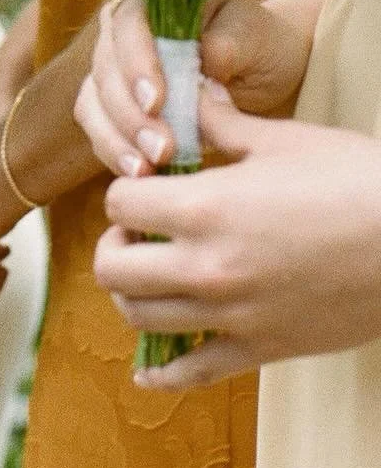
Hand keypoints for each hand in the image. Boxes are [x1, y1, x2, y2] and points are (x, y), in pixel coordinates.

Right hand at [76, 0, 311, 178]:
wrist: (259, 73)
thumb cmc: (257, 45)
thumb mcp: (255, 37)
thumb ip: (229, 43)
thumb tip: (207, 60)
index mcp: (151, 3)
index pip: (127, 25)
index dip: (135, 64)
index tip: (157, 102)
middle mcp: (120, 37)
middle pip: (104, 73)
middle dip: (130, 116)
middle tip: (162, 148)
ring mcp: (111, 75)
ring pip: (93, 107)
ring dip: (117, 141)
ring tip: (147, 170)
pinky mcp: (111, 112)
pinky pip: (100, 134)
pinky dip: (116, 155)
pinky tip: (140, 174)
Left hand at [95, 86, 380, 388]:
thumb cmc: (359, 181)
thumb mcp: (286, 140)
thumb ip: (223, 125)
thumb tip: (190, 93)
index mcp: (207, 207)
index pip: (119, 202)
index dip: (127, 190)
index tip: (149, 187)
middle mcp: (207, 266)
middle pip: (112, 268)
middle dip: (115, 245)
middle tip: (138, 233)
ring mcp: (231, 313)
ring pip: (139, 317)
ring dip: (133, 294)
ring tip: (153, 276)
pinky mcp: (259, 349)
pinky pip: (188, 373)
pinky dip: (161, 373)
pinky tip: (149, 368)